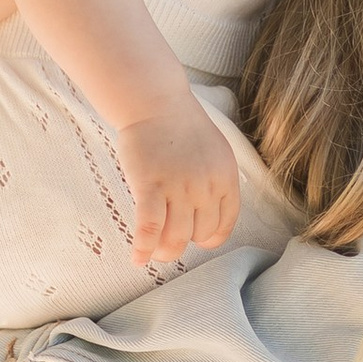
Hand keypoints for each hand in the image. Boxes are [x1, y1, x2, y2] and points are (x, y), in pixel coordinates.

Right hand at [116, 96, 242, 270]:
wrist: (156, 102)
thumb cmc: (182, 126)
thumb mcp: (215, 152)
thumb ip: (215, 181)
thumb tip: (207, 212)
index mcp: (225, 178)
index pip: (224, 224)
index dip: (209, 238)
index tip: (196, 239)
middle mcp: (205, 186)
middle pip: (198, 234)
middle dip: (184, 243)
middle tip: (169, 243)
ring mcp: (178, 187)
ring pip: (175, 237)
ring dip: (164, 252)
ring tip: (154, 254)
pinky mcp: (150, 186)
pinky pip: (149, 227)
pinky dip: (143, 247)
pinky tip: (137, 259)